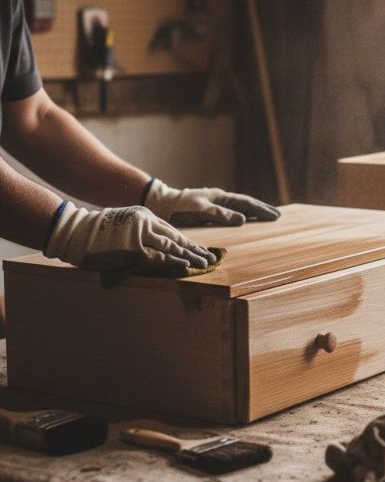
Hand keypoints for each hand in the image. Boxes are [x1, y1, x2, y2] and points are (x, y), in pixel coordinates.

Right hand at [45, 201, 215, 271]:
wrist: (75, 230)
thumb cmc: (97, 231)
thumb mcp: (124, 224)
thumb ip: (141, 235)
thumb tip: (155, 249)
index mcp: (146, 216)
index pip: (173, 231)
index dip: (188, 242)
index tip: (201, 249)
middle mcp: (147, 223)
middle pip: (178, 238)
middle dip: (195, 249)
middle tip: (211, 258)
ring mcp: (141, 236)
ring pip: (172, 247)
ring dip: (191, 256)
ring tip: (205, 263)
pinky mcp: (133, 249)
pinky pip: (158, 257)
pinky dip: (174, 262)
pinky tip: (186, 265)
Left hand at [143, 178, 280, 226]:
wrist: (160, 204)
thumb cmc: (179, 207)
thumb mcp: (200, 210)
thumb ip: (221, 214)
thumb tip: (244, 219)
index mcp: (219, 197)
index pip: (245, 202)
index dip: (261, 209)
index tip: (275, 216)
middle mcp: (219, 198)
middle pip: (245, 203)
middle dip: (262, 209)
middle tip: (278, 216)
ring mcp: (215, 204)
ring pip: (239, 207)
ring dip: (253, 212)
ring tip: (267, 217)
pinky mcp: (209, 211)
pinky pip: (231, 213)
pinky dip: (242, 215)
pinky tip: (245, 221)